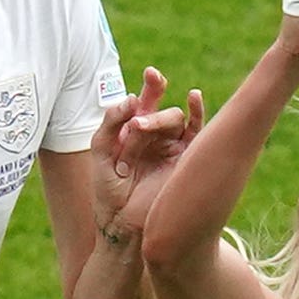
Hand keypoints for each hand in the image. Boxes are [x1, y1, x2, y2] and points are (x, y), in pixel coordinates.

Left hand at [88, 67, 202, 241]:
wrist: (122, 224)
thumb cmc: (108, 191)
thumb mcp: (101, 151)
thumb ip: (111, 122)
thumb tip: (132, 97)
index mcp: (134, 131)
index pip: (146, 101)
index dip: (151, 85)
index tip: (151, 73)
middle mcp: (155, 136)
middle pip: (160, 110)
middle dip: (149, 113)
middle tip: (135, 126)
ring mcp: (172, 146)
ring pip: (174, 119)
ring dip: (159, 121)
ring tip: (140, 131)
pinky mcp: (186, 159)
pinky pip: (197, 132)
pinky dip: (198, 112)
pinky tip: (194, 96)